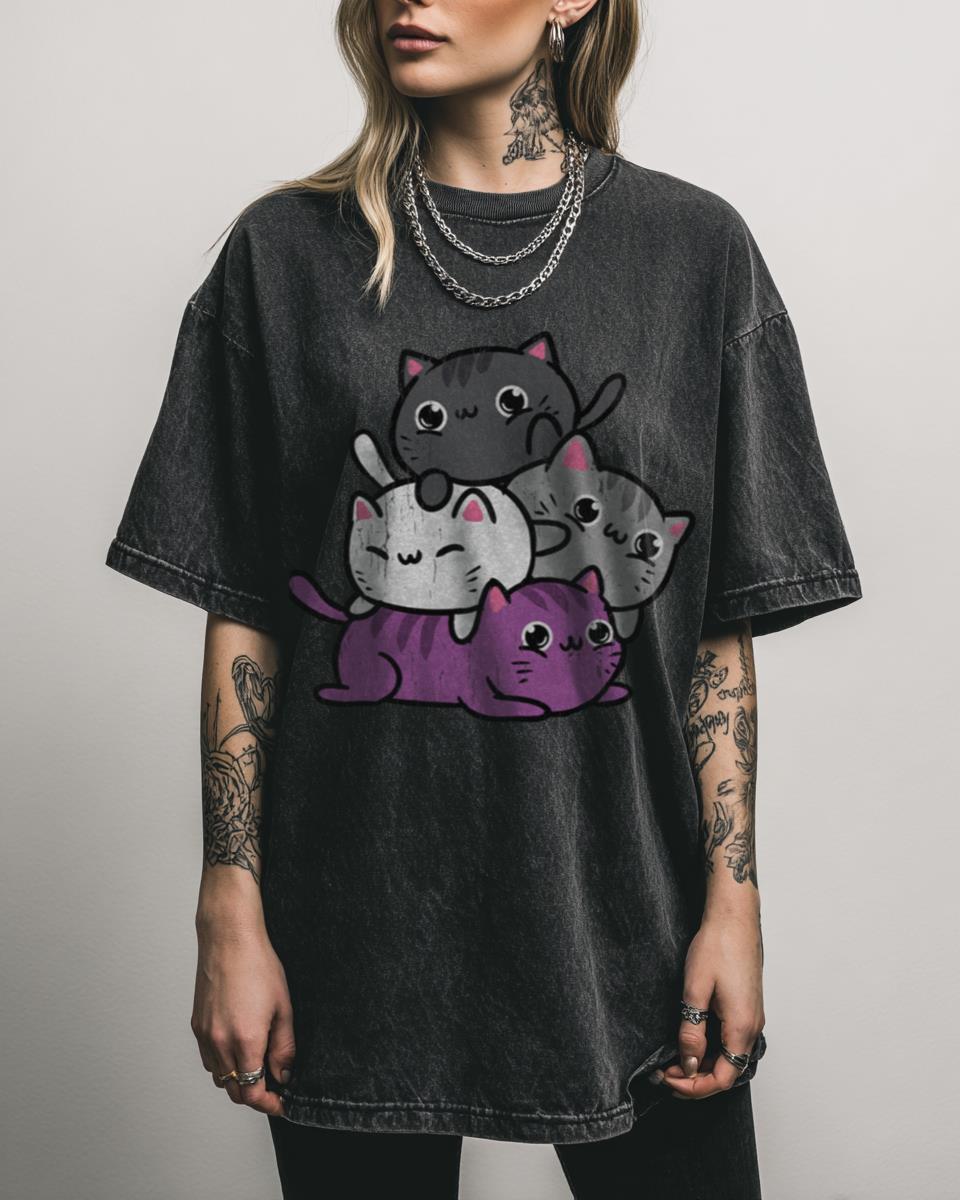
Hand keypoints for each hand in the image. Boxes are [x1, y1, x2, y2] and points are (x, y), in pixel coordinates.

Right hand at [191, 912, 295, 1116]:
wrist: (229, 939)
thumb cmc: (258, 966)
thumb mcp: (283, 1007)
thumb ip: (284, 1047)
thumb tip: (284, 1075)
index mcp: (245, 1040)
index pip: (252, 1092)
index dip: (268, 1104)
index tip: (281, 1103)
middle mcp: (220, 1043)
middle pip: (234, 1091)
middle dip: (255, 1095)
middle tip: (274, 1087)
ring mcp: (205, 1035)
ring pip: (219, 1077)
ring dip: (237, 1080)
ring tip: (258, 1066)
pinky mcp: (196, 1026)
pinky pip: (208, 1059)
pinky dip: (223, 1065)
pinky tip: (238, 1049)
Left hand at [659, 909, 763, 1099]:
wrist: (735, 918)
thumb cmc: (717, 946)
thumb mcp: (695, 990)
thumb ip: (692, 1031)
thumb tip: (689, 1064)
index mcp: (742, 1027)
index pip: (722, 1078)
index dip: (694, 1087)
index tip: (668, 1079)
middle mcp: (753, 1027)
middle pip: (727, 1072)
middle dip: (695, 1079)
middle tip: (664, 1072)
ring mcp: (752, 1017)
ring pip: (729, 1057)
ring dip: (703, 1064)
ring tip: (673, 1059)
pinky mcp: (747, 1008)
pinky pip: (731, 1041)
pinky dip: (711, 1049)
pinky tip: (691, 1041)